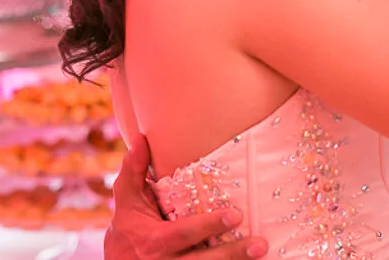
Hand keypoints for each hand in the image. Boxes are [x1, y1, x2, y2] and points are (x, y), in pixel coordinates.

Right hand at [107, 133, 266, 258]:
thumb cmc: (128, 228)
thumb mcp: (126, 201)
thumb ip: (133, 171)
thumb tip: (141, 139)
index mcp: (153, 240)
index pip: (183, 234)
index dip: (208, 226)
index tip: (235, 215)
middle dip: (231, 254)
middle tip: (259, 243)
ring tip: (261, 251)